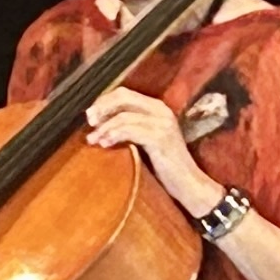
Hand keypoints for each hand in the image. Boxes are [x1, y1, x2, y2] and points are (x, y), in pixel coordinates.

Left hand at [83, 84, 217, 218]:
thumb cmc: (165, 165)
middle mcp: (161, 110)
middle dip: (102, 108)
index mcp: (157, 107)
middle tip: (89, 122)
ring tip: (93, 140)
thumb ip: (130, 127)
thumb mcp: (147, 140)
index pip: (124, 94)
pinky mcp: (160, 138)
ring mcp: (162, 123)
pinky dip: (114, 135)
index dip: (104, 101)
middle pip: (122, 97)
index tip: (90, 116)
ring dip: (104, 127)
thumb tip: (100, 122)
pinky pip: (130, 130)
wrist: (190, 185)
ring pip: (123, 116)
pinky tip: (105, 144)